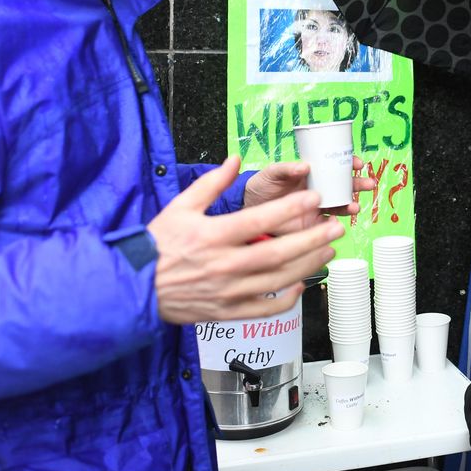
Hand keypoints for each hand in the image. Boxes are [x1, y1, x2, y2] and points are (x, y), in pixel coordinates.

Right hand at [148, 156, 343, 323]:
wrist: (135, 287)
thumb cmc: (157, 245)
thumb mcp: (180, 206)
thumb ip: (211, 183)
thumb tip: (235, 159)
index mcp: (213, 235)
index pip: (259, 220)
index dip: (289, 210)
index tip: (313, 200)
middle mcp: (224, 265)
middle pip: (277, 253)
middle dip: (311, 239)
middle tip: (335, 227)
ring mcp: (228, 291)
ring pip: (277, 281)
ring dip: (307, 265)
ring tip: (328, 251)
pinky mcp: (227, 312)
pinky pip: (264, 308)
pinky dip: (287, 299)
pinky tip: (301, 284)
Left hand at [243, 156, 376, 218]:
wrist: (249, 209)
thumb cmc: (262, 185)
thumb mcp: (272, 172)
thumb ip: (286, 168)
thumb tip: (304, 165)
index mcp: (313, 173)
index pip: (336, 166)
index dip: (349, 163)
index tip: (357, 164)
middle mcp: (319, 189)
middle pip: (345, 186)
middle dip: (359, 184)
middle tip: (368, 184)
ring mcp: (317, 207)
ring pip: (341, 206)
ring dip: (351, 205)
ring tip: (355, 207)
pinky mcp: (312, 225)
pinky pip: (329, 225)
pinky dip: (335, 225)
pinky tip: (336, 223)